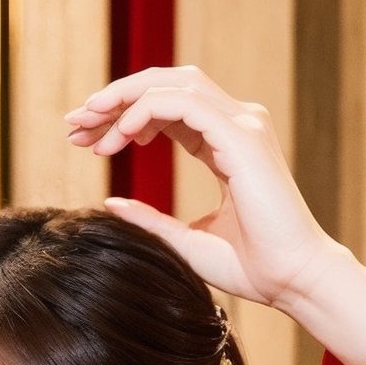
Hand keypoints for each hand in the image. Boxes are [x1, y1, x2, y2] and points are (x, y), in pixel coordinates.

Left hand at [64, 65, 334, 310]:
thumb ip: (149, 218)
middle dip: (115, 97)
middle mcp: (237, 125)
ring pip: (173, 83)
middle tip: (73, 123)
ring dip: (123, 98)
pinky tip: (120, 135)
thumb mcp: (184, 239)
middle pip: (166, 85)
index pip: (166, 107)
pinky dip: (145, 110)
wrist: (292, 280)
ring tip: (88, 125)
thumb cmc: (251, 266)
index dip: (121, 115)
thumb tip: (110, 202)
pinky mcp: (243, 137)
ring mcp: (243, 126)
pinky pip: (184, 103)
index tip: (84, 138)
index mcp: (226, 142)